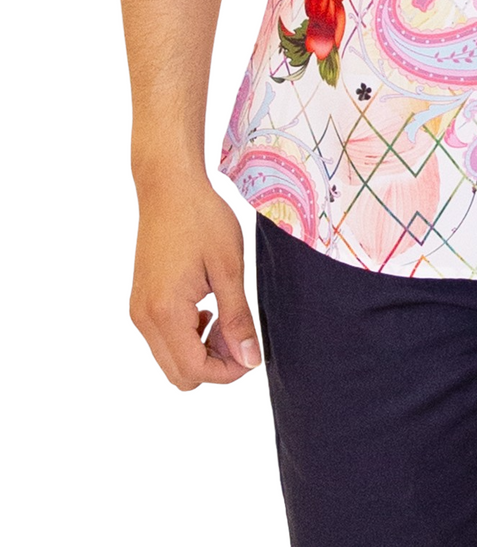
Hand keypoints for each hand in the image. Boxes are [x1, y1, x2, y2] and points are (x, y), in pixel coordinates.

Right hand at [129, 176, 261, 390]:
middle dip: (215, 363)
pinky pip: (163, 338)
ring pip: (170, 358)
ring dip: (201, 349)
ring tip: (225, 315)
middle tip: (239, 332)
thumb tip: (249, 360)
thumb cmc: (202, 219)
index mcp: (165, 312)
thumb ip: (237, 318)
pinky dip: (188, 335)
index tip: (252, 352)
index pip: (194, 370)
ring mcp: (139, 311)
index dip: (228, 371)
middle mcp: (144, 318)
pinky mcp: (140, 301)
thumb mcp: (228, 268)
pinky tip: (207, 306)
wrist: (169, 188)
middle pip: (180, 374)